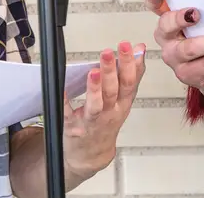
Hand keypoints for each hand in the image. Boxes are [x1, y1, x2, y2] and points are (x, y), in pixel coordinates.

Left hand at [63, 41, 145, 178]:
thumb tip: (139, 49)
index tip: (128, 47)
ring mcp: (92, 121)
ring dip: (95, 88)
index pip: (129, 82)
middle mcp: (109, 113)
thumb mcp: (125, 99)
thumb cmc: (108, 122)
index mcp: (122, 103)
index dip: (130, 65)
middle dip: (111, 71)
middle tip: (108, 52)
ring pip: (96, 105)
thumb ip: (133, 73)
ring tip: (94, 71)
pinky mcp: (74, 126)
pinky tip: (63, 88)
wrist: (92, 154)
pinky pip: (69, 114)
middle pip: (113, 91)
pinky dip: (66, 102)